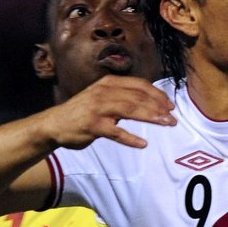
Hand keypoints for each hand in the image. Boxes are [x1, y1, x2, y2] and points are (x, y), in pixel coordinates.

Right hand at [40, 76, 174, 149]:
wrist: (54, 123)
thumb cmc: (82, 111)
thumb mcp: (102, 96)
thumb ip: (122, 96)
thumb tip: (149, 101)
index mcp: (109, 82)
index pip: (139, 85)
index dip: (157, 95)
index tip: (171, 106)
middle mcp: (104, 92)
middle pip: (138, 97)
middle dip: (159, 107)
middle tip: (173, 118)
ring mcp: (98, 108)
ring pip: (130, 110)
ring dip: (151, 117)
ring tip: (166, 124)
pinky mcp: (93, 125)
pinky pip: (116, 132)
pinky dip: (130, 138)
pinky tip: (143, 144)